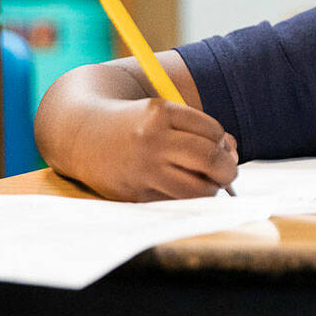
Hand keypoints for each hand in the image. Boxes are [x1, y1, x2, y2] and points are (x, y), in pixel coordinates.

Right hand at [68, 97, 239, 200]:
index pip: (213, 131)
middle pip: (211, 160)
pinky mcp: (135, 194)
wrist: (82, 134)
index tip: (219, 145)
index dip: (223, 141)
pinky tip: (178, 187)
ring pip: (199, 190)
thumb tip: (233, 155)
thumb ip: (201, 130)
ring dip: (212, 188)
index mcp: (159, 113)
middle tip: (227, 171)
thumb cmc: (136, 123)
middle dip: (228, 169)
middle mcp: (150, 141)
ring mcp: (142, 170)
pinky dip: (187, 198)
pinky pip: (177, 202)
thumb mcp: (165, 114)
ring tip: (208, 182)